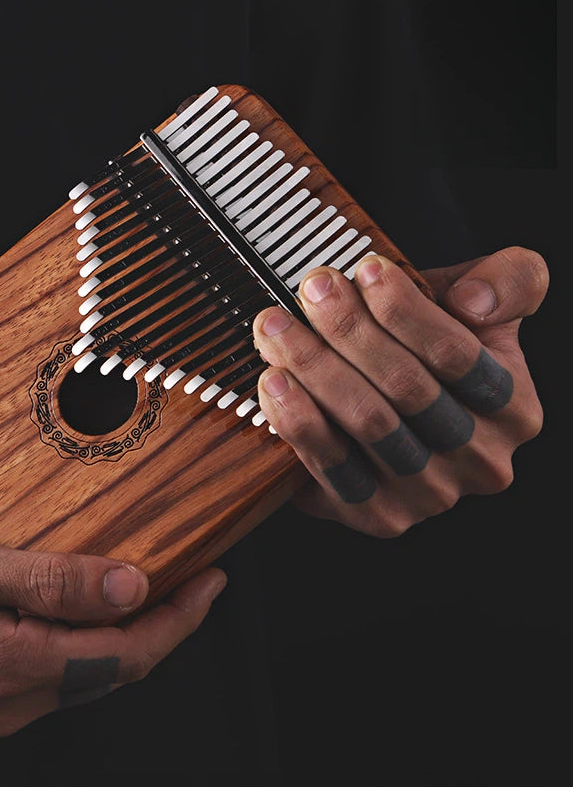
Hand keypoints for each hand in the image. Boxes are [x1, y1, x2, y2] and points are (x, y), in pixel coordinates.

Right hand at [0, 521, 225, 735]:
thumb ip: (53, 581)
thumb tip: (128, 588)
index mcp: (15, 669)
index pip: (127, 655)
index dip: (178, 619)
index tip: (211, 580)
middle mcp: (13, 701)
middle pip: (116, 670)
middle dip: (165, 625)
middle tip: (197, 578)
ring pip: (89, 673)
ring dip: (129, 633)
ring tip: (158, 586)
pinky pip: (59, 671)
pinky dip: (91, 641)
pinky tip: (95, 608)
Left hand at [253, 246, 548, 536]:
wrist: (393, 403)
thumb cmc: (434, 346)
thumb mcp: (486, 304)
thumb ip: (510, 281)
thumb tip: (473, 300)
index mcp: (513, 408)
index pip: (455, 354)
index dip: (404, 309)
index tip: (363, 269)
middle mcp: (479, 461)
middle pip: (405, 388)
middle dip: (348, 331)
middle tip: (310, 289)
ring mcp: (428, 495)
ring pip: (367, 425)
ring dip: (314, 368)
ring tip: (276, 326)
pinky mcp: (377, 516)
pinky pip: (332, 469)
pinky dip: (299, 422)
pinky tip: (273, 382)